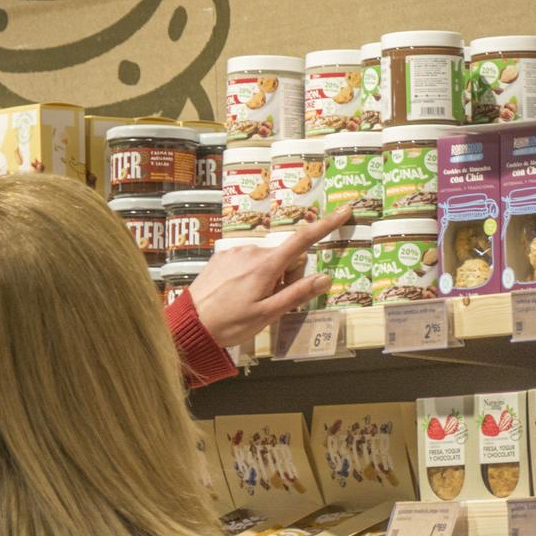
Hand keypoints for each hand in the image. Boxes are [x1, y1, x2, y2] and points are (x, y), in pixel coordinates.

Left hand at [185, 205, 356, 346]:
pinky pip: (249, 260)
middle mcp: (252, 251)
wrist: (190, 324)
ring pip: (268, 260)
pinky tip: (239, 293)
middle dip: (289, 276)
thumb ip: (297, 294)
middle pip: (287, 257)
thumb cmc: (230, 323)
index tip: (345, 211)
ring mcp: (236, 252)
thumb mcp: (268, 314)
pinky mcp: (223, 256)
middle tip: (274, 302)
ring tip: (252, 301)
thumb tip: (324, 278)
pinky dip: (252, 274)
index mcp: (266, 266)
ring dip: (270, 277)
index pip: (304, 240)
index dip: (327, 225)